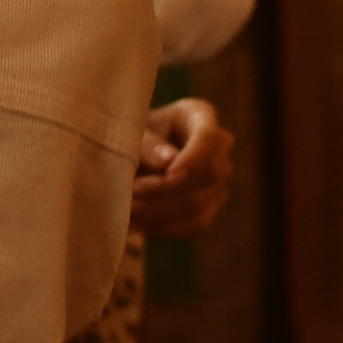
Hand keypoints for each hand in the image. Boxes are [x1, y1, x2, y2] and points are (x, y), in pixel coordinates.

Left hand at [130, 96, 235, 237]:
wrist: (124, 148)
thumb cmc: (126, 130)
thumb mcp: (130, 128)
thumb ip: (147, 143)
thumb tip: (169, 162)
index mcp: (199, 115)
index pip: (209, 138)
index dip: (193, 159)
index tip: (170, 174)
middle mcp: (218, 149)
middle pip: (209, 175)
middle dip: (168, 188)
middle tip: (132, 191)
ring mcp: (218, 180)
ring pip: (200, 204)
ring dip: (160, 211)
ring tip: (125, 209)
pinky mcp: (209, 206)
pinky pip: (195, 225)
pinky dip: (164, 227)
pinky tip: (136, 223)